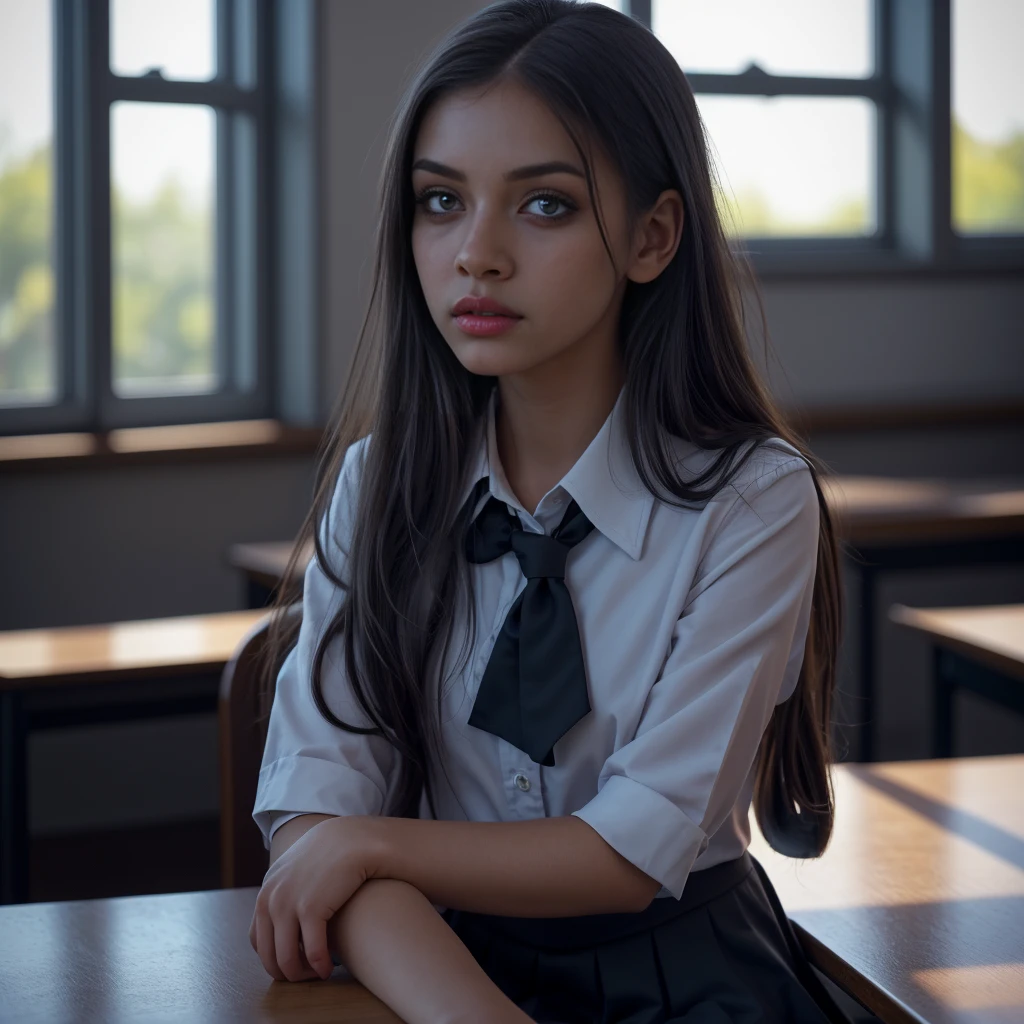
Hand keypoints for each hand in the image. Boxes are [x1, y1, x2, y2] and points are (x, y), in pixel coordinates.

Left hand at [249, 815, 372, 981]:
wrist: (354, 838)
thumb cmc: (332, 858)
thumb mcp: (298, 871)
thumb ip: (286, 891)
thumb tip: (286, 921)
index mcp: (266, 892)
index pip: (258, 940)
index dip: (275, 958)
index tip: (295, 963)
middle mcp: (270, 898)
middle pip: (268, 954)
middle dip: (287, 972)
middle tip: (308, 976)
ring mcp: (287, 903)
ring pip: (286, 960)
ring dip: (303, 974)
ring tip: (319, 973)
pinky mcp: (310, 908)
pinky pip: (312, 952)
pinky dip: (320, 966)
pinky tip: (330, 967)